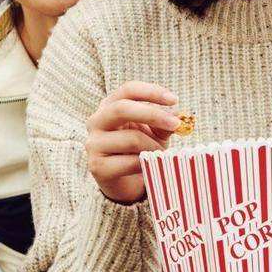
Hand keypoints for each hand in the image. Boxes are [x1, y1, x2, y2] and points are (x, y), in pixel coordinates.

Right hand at [85, 80, 179, 203]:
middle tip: (176, 124)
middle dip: (153, 115)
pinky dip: (146, 164)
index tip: (174, 100)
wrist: (125, 181)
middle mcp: (97, 121)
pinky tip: (149, 166)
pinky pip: (130, 162)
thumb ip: (163, 123)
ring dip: (154, 147)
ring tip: (162, 154)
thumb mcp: (155, 132)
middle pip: (121, 108)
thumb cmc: (140, 149)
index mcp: (110, 106)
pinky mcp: (97, 166)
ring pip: (131, 139)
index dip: (152, 92)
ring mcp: (94, 144)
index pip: (128, 90)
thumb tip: (177, 116)